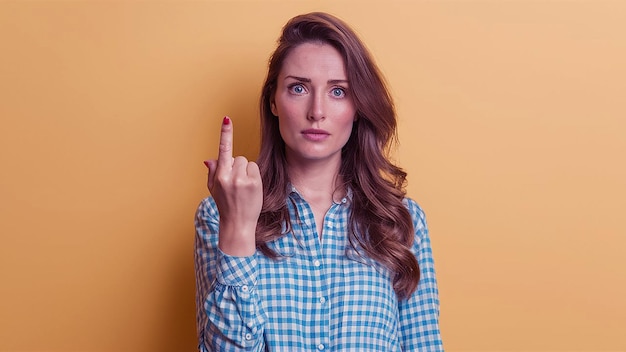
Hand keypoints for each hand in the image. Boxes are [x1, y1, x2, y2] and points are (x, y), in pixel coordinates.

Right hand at [205, 116, 261, 255]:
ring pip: (246, 162)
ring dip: (246, 171)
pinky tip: (250, 188)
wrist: (238, 224)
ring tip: (243, 187)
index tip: (226, 118)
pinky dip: (254, 176)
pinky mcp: (255, 183)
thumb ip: (212, 172)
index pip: (223, 150)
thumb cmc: (225, 205)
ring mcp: (244, 180)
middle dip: (237, 166)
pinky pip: (255, 169)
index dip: (225, 133)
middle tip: (236, 183)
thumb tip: (211, 159)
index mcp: (219, 176)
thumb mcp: (213, 189)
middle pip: (237, 157)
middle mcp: (231, 177)